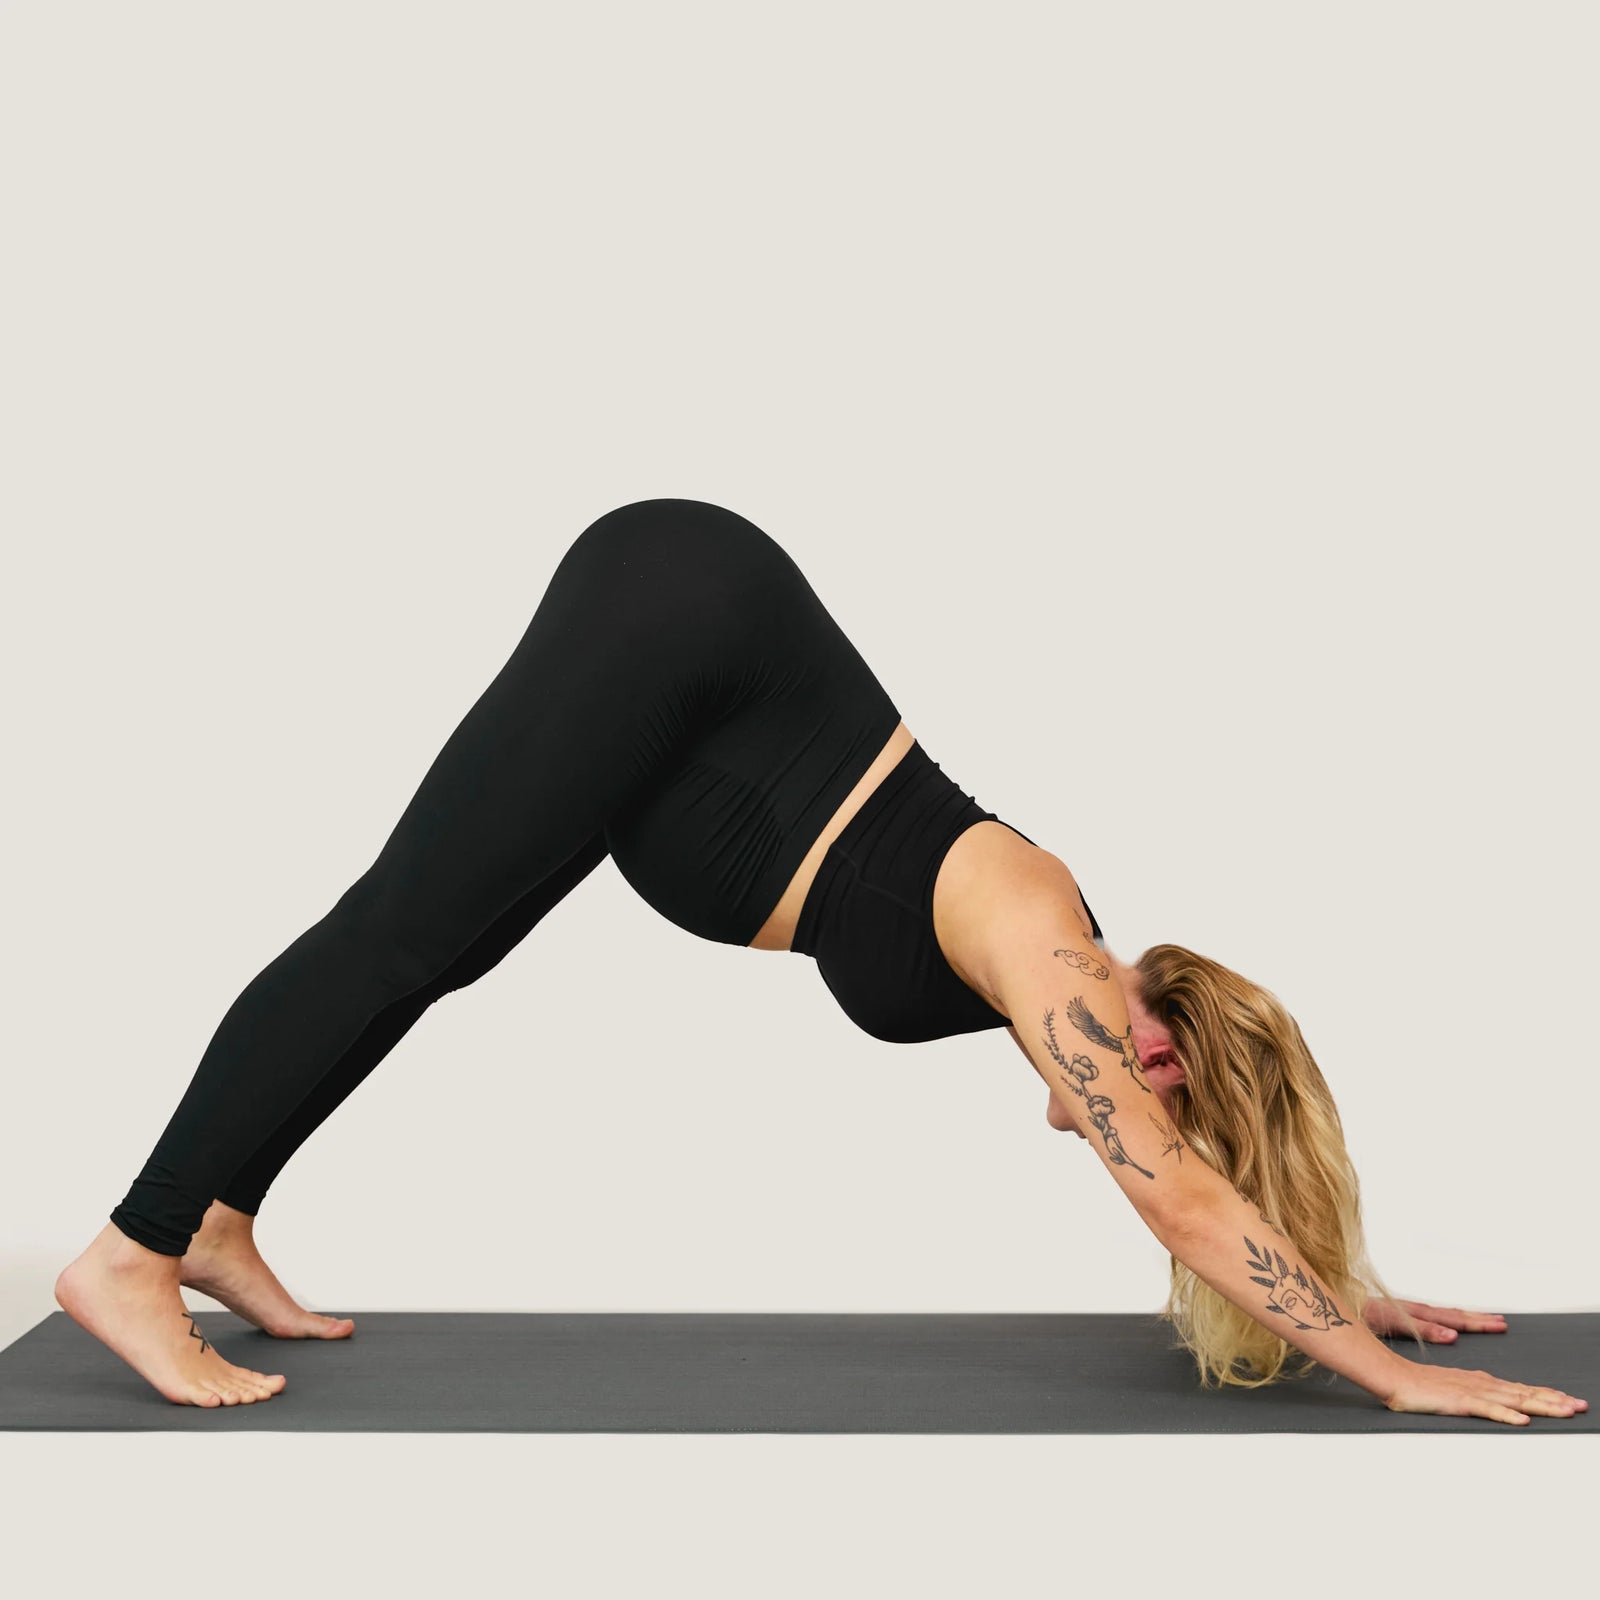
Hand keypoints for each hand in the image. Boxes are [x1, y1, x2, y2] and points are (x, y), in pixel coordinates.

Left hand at [1364, 1294, 1507, 1344]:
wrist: (1338, 1303)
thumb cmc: (1364, 1314)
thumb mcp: (1397, 1323)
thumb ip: (1425, 1329)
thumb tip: (1453, 1336)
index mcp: (1418, 1313)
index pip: (1455, 1318)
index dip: (1478, 1323)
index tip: (1500, 1326)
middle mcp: (1416, 1310)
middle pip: (1453, 1313)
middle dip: (1478, 1319)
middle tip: (1502, 1322)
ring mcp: (1409, 1311)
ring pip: (1444, 1313)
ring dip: (1465, 1317)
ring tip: (1485, 1319)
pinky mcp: (1402, 1314)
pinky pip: (1432, 1314)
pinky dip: (1447, 1318)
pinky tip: (1450, 1324)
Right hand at [1382, 1359, 1586, 1425]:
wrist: (1392, 1376)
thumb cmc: (1418, 1385)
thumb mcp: (1452, 1389)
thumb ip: (1474, 1393)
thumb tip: (1495, 1400)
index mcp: (1479, 1382)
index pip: (1520, 1389)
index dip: (1546, 1394)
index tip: (1568, 1400)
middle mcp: (1480, 1384)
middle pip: (1524, 1393)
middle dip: (1555, 1400)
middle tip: (1581, 1405)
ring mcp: (1471, 1392)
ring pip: (1513, 1399)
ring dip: (1542, 1405)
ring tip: (1565, 1410)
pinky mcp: (1458, 1401)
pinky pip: (1487, 1409)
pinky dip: (1506, 1414)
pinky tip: (1522, 1419)